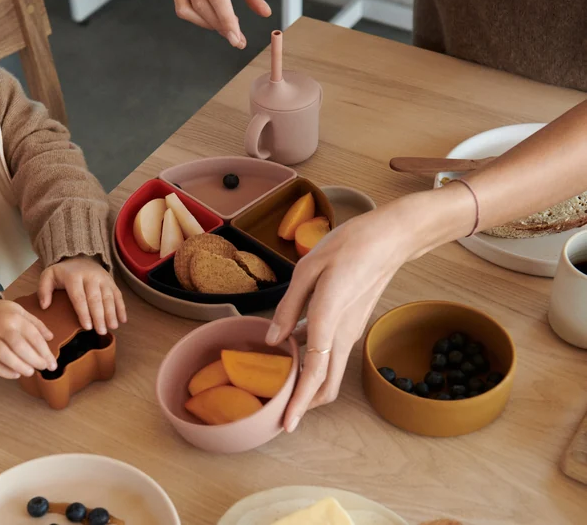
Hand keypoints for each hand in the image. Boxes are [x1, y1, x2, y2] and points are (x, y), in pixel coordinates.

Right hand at [0, 298, 56, 378]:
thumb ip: (36, 324)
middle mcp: (2, 328)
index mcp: (15, 318)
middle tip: (44, 368)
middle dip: (34, 360)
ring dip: (20, 366)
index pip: (33, 336)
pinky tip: (15, 374)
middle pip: (20, 347)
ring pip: (5, 356)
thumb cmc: (2, 313)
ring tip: (30, 372)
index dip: (44, 351)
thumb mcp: (20, 311)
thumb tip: (51, 337)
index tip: (52, 363)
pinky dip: (4, 371)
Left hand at [38, 256, 126, 335]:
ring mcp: (103, 279)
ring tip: (113, 327)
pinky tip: (123, 319)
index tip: (87, 327)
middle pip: (96, 299)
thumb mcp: (48, 276)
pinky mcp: (111, 281)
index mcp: (74, 277)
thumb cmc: (63, 272)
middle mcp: (90, 277)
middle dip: (99, 316)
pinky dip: (121, 307)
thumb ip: (43, 290)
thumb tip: (44, 306)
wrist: (80, 256)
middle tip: (101, 331)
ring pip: (109, 297)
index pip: (79, 297)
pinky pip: (118, 295)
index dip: (83, 313)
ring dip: (112, 313)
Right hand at [166, 0, 271, 47]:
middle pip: (201, 4)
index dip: (226, 20)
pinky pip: (182, 1)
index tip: (237, 39)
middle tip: (237, 39)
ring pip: (186, 7)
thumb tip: (263, 13)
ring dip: (207, 23)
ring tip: (227, 28)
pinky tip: (215, 15)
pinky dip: (198, 14)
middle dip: (220, 26)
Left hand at [265, 197, 421, 431]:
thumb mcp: (308, 268)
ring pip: (331, 370)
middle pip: (327, 383)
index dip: (300, 401)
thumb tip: (273, 339)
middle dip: (305, 402)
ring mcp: (351, 330)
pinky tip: (293, 345)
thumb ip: (289, 306)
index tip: (287, 425)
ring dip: (309, 382)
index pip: (315, 372)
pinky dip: (315, 360)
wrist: (390, 238)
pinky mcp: (354, 322)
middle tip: (280, 410)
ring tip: (280, 380)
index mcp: (328, 318)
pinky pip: (332, 351)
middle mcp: (343, 333)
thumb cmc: (348, 245)